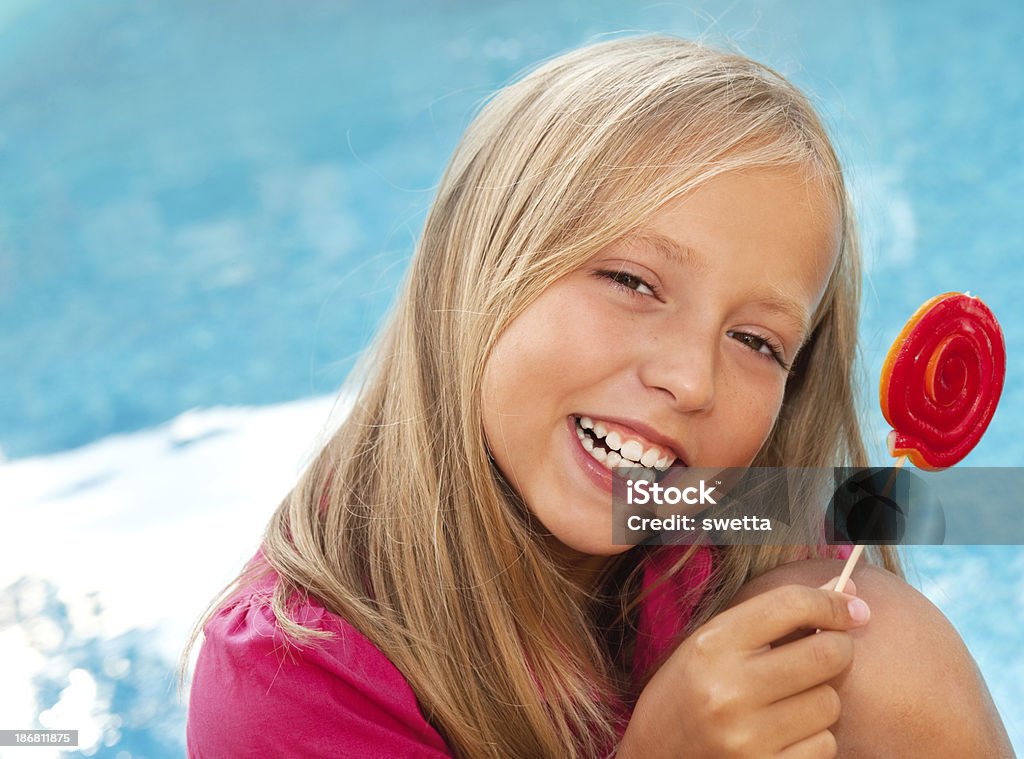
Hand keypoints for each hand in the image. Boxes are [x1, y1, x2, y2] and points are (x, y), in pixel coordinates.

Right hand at [618, 578, 869, 757]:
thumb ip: (768, 620)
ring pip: (830, 703)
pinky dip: (815, 738)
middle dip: (838, 649)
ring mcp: (748, 737)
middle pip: (826, 654)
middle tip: (827, 652)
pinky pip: (825, 745)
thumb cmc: (685, 696)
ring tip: (790, 701)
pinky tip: (785, 735)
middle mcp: (729, 689)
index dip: (832, 602)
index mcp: (711, 646)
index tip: (852, 607)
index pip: (790, 605)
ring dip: (822, 699)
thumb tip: (848, 591)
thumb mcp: (708, 647)